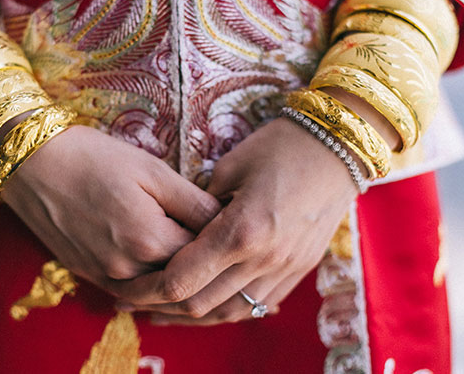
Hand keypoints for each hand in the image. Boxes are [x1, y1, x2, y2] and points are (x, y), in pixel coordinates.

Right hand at [1, 125, 220, 291]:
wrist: (32, 163)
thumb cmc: (93, 157)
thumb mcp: (151, 170)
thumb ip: (193, 201)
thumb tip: (227, 220)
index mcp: (150, 240)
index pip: (204, 254)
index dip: (219, 238)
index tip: (228, 220)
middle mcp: (129, 269)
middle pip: (182, 278)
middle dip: (201, 260)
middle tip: (211, 234)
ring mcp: (105, 276)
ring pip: (157, 291)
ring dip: (177, 274)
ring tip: (187, 245)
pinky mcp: (88, 275)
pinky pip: (129, 292)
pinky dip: (148, 283)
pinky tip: (158, 262)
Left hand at [114, 117, 356, 324]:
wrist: (338, 148)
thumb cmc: (279, 146)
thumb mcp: (228, 166)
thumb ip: (198, 206)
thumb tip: (175, 229)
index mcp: (241, 230)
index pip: (183, 279)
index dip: (149, 289)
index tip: (125, 286)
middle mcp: (264, 259)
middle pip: (202, 304)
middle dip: (162, 307)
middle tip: (134, 299)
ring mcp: (285, 269)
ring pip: (230, 312)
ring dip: (192, 315)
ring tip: (162, 309)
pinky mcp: (298, 270)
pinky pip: (257, 305)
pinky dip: (226, 309)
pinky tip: (205, 303)